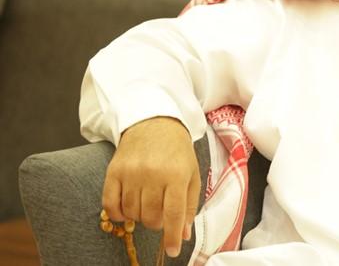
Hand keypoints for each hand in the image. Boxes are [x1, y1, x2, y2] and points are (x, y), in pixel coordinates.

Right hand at [102, 116, 200, 258]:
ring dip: (139, 217)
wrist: (154, 123)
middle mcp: (153, 174)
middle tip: (161, 212)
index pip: (173, 213)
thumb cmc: (177, 152)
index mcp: (176, 174)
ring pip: (132, 213)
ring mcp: (131, 173)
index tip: (172, 251)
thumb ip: (189, 205)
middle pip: (151, 216)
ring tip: (147, 205)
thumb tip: (183, 235)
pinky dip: (118, 214)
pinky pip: (110, 204)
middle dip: (157, 222)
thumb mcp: (192, 174)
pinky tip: (126, 210)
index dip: (172, 236)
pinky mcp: (113, 171)